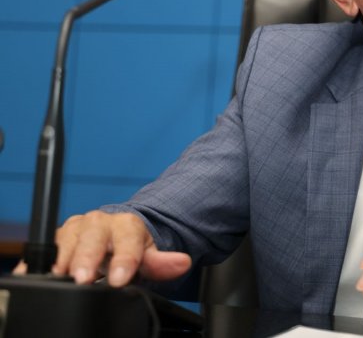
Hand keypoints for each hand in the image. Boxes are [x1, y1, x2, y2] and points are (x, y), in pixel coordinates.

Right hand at [15, 211, 190, 286]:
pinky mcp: (58, 240)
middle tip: (84, 277)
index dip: (124, 260)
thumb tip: (182, 262)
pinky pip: (47, 250)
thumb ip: (162, 262)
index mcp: (126, 224)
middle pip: (92, 237)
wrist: (116, 238)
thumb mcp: (150, 255)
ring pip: (67, 240)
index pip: (127, 241)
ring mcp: (76, 229)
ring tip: (61, 276)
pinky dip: (43, 262)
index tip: (120, 278)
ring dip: (63, 259)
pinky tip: (42, 274)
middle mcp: (99, 222)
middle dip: (87, 257)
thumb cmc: (132, 248)